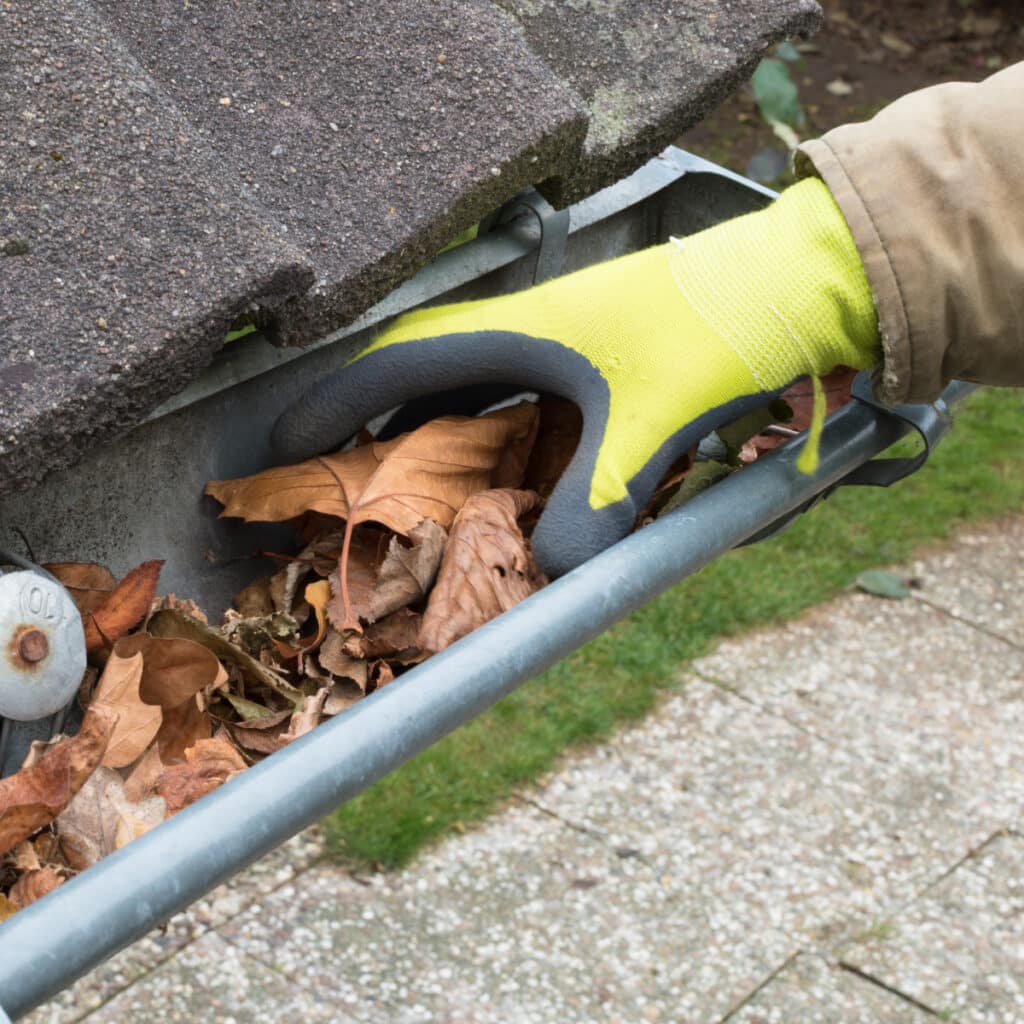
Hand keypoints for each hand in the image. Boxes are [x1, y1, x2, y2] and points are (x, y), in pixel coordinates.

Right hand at [273, 178, 879, 576]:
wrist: (795, 283)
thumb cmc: (720, 333)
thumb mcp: (654, 422)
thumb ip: (597, 500)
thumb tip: (544, 579)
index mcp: (522, 330)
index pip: (401, 360)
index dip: (334, 400)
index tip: (280, 442)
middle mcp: (529, 330)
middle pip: (419, 368)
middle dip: (364, 415)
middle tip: (324, 467)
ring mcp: (561, 341)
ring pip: (465, 382)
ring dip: (422, 422)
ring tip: (390, 476)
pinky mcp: (595, 358)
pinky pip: (512, 395)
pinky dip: (483, 431)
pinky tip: (490, 468)